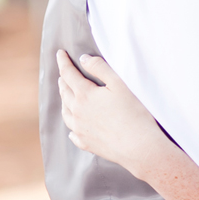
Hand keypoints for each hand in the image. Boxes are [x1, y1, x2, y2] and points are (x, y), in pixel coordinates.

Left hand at [56, 50, 173, 176]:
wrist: (138, 146)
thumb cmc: (134, 112)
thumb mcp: (120, 84)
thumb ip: (100, 68)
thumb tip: (83, 59)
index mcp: (84, 95)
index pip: (68, 74)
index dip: (63, 62)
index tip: (59, 53)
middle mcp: (76, 112)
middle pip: (64, 92)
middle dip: (63, 79)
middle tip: (63, 72)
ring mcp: (79, 130)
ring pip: (65, 112)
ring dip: (64, 100)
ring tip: (65, 94)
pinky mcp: (86, 143)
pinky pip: (72, 132)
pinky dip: (71, 124)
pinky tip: (73, 126)